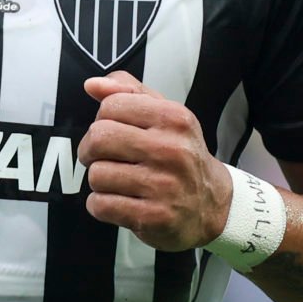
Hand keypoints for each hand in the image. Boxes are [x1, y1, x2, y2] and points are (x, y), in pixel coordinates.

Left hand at [78, 71, 231, 251]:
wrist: (212, 205)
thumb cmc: (181, 157)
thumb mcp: (165, 115)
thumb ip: (128, 92)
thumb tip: (92, 85)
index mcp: (173, 118)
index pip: (112, 105)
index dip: (101, 118)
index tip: (110, 130)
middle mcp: (171, 150)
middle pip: (99, 137)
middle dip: (90, 149)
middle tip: (101, 157)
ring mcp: (163, 185)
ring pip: (97, 174)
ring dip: (99, 180)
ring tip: (117, 181)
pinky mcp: (153, 216)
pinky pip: (101, 205)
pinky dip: (100, 205)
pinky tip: (118, 201)